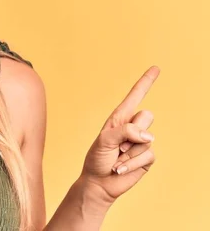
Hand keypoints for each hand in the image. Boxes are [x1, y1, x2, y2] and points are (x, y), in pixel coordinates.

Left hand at [80, 66, 159, 205]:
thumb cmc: (97, 159)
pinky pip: (147, 154)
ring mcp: (141, 142)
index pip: (135, 96)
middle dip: (130, 131)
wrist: (99, 183)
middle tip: (116, 146)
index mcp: (118, 118)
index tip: (155, 68)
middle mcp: (132, 127)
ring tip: (116, 158)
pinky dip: (131, 163)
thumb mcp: (103, 140)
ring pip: (147, 137)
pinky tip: (120, 168)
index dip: (145, 82)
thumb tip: (147, 135)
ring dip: (127, 151)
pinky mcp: (146, 157)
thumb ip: (124, 131)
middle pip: (146, 116)